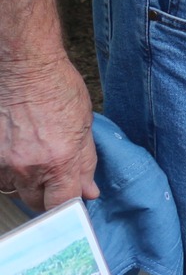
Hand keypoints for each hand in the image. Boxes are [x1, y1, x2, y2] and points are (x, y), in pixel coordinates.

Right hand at [0, 58, 98, 210]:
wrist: (24, 66)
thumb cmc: (57, 88)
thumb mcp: (84, 126)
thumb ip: (85, 163)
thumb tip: (88, 191)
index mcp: (59, 161)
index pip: (62, 206)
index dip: (68, 208)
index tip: (70, 205)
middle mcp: (27, 167)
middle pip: (35, 202)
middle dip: (47, 195)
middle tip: (53, 177)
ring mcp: (1, 161)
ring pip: (12, 190)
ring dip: (23, 183)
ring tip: (33, 160)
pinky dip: (5, 172)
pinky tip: (15, 154)